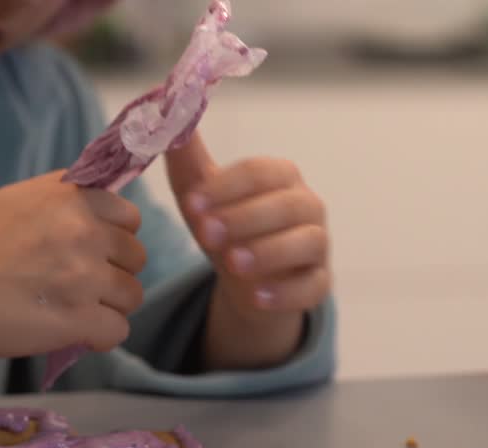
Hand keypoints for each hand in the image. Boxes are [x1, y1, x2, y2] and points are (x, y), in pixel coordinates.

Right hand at [0, 172, 146, 357]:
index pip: (130, 218)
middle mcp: (84, 233)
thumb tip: (103, 204)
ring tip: (74, 310)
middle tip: (79, 286)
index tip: (93, 252)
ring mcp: (84, 277)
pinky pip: (118, 330)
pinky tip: (76, 333)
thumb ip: (65, 195)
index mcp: (72, 198)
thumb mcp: (20, 198)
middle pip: (136, 259)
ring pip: (131, 296)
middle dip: (114, 273)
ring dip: (109, 306)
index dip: (114, 238)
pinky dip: (100, 336)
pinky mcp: (78, 319)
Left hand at [165, 131, 329, 368]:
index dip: (226, 186)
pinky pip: (312, 286)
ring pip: (307, 242)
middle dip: (244, 218)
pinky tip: (256, 297)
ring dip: (270, 252)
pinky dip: (286, 292)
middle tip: (206, 232)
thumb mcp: (203, 196)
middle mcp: (307, 205)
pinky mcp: (319, 283)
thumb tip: (167, 110)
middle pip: (286, 205)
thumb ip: (187, 157)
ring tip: (233, 264)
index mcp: (279, 177)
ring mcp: (318, 245)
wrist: (247, 281)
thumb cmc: (228, 228)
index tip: (193, 202)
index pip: (259, 172)